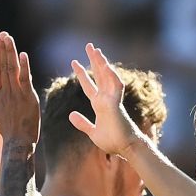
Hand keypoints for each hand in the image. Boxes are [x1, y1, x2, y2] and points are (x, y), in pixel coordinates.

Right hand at [0, 30, 39, 152]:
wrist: (16, 144)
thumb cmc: (8, 133)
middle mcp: (6, 92)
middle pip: (3, 66)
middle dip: (2, 49)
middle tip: (2, 33)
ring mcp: (16, 94)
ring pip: (12, 69)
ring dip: (10, 52)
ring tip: (8, 37)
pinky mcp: (27, 99)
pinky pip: (25, 80)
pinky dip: (24, 67)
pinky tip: (22, 54)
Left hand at [69, 42, 147, 158]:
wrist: (125, 148)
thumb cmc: (113, 142)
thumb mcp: (93, 132)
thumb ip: (83, 123)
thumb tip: (71, 114)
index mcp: (99, 105)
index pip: (89, 85)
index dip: (82, 74)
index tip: (74, 62)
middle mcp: (106, 99)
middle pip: (99, 75)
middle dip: (94, 60)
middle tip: (89, 46)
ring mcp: (112, 100)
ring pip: (107, 77)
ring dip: (102, 63)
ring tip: (95, 50)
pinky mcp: (116, 104)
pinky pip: (115, 86)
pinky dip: (111, 75)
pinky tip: (105, 65)